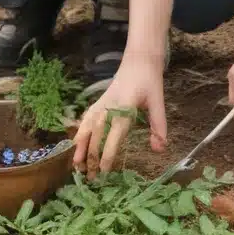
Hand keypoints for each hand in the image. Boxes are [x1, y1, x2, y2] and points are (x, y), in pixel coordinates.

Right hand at [73, 56, 166, 178]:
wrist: (139, 58)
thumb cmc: (149, 80)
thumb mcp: (158, 101)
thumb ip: (159, 125)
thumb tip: (159, 150)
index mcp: (124, 107)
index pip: (113, 135)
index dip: (107, 154)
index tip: (104, 171)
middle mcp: (109, 106)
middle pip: (95, 134)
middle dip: (90, 156)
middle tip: (88, 176)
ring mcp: (101, 103)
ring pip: (86, 126)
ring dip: (79, 145)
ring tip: (74, 163)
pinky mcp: (99, 101)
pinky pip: (86, 118)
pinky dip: (79, 131)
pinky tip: (76, 142)